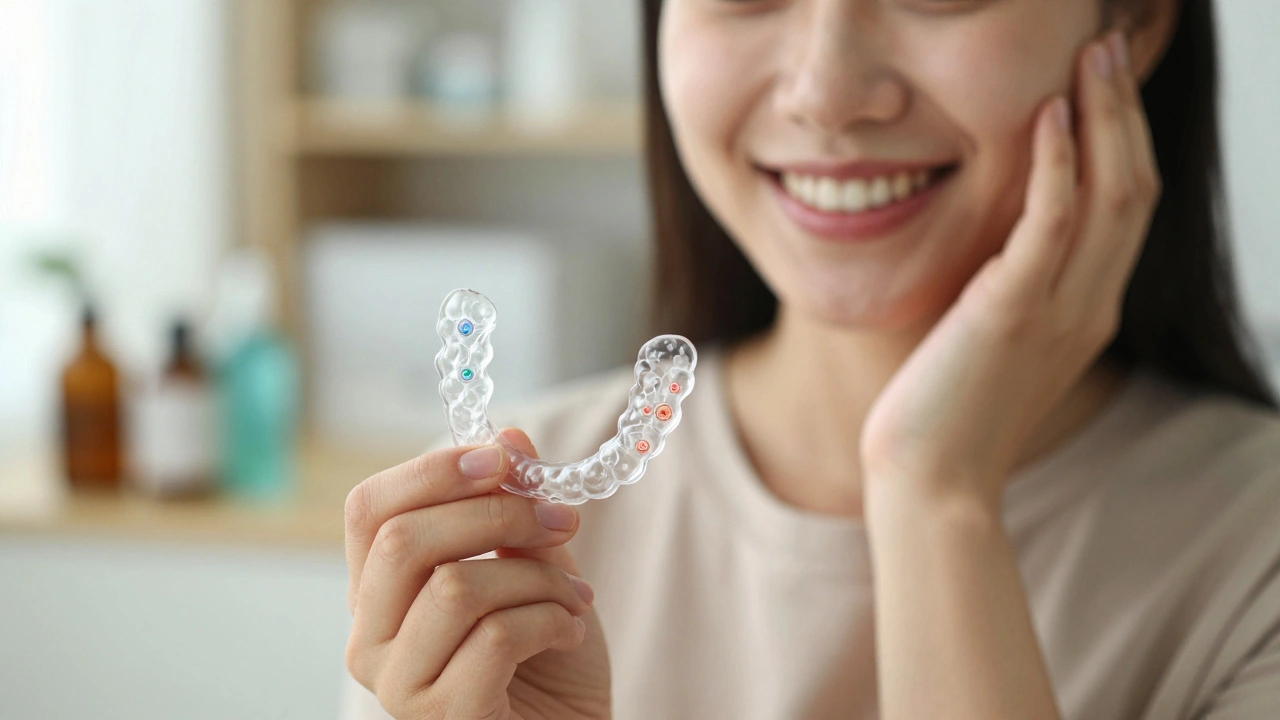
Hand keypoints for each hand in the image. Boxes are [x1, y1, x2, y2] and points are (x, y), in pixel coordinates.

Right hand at [343, 428, 611, 719]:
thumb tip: (507, 434)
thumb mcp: (535, 567)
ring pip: (454, 587)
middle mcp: (369, 639)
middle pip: (403, 540)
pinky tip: (570, 632)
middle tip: (561, 520)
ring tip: (574, 596)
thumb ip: (514, 508)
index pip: (369, 510)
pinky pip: (494, 637)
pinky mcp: (442, 718)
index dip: (433, 471)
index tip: (503, 458)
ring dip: (536, 577)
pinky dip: (550, 621)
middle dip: (495, 514)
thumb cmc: (546, 660)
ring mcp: (398, 684)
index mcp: (378, 593)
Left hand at [860, 32, 1160, 510]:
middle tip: (1106, 50)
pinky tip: (1049, 116)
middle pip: (1134, 189)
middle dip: (1125, 113)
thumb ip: (1012, 294)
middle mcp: (1091, 307)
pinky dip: (1058, 164)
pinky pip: (1052, 223)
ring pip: (1110, 195)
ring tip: (1090, 58)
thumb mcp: (992, 345)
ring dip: (1104, 119)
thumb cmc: (946, 416)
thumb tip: (998, 249)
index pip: (1125, 210)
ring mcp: (1061, 310)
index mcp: (1087, 312)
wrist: (931, 482)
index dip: (1123, 141)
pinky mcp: (1014, 313)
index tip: (1102, 88)